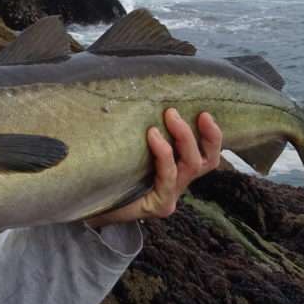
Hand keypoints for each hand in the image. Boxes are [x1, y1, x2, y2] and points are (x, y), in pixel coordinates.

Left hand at [86, 109, 220, 228]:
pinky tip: (153, 136)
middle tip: (180, 111)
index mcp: (178, 170)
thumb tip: (149, 97)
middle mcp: (178, 184)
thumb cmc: (111, 169)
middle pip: (206, 161)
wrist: (90, 202)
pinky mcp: (159, 206)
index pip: (207, 155)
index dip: (212, 135)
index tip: (204, 113)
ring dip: (183, 136)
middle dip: (203, 133)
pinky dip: (164, 153)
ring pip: (190, 165)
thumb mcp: (135, 146)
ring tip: (169, 115)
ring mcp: (170, 196)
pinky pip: (168, 177)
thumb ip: (149, 130)